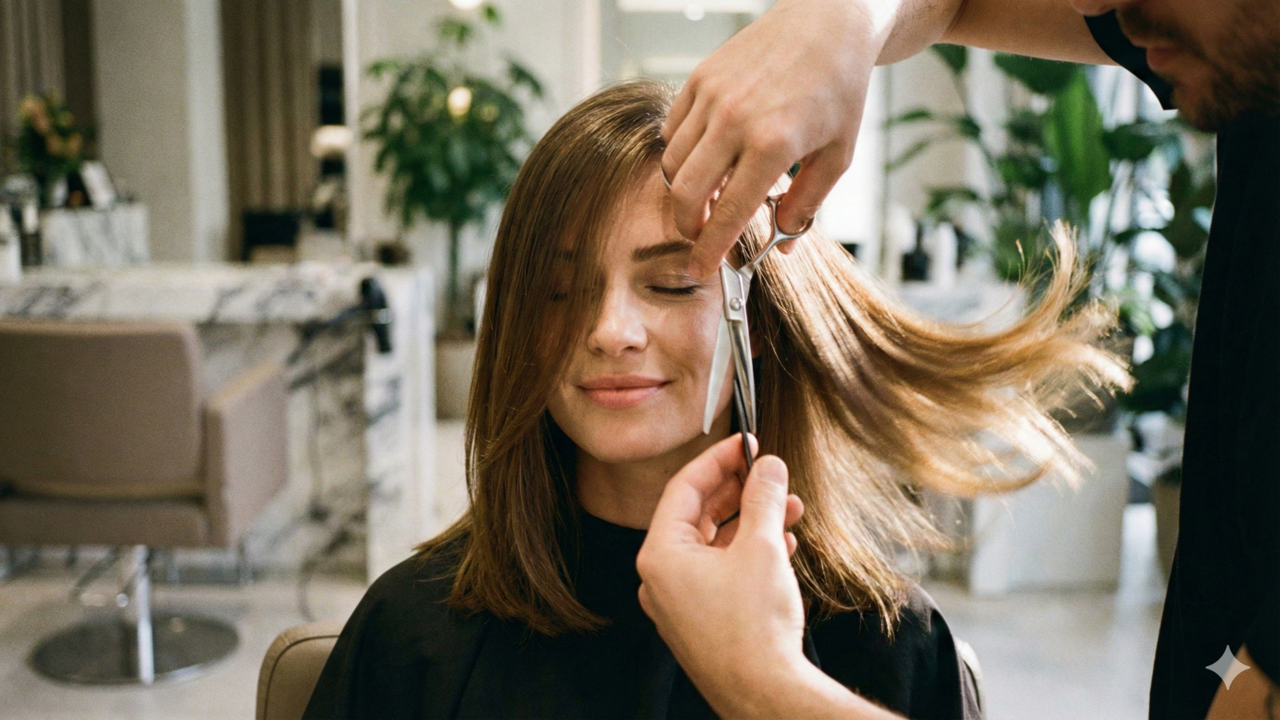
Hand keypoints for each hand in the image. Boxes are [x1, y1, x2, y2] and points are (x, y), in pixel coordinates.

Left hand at [636, 435, 806, 714]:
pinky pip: (719, 572)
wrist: (764, 694)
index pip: (683, 488)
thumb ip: (763, 498)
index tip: (746, 443)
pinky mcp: (700, 620)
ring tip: (789, 507)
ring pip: (714, 544)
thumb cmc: (754, 626)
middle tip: (770, 473)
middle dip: (740, 492)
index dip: (718, 459)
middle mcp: (661, 577)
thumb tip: (768, 465)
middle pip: (698, 515)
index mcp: (660, 554)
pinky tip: (781, 543)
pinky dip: (748, 553)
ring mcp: (678, 602)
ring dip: (751, 521)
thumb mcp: (762, 547)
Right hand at [662, 0, 896, 276]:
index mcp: (773, 144)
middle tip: (701, 234)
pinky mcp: (699, 79)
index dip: (710, 250)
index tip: (700, 270)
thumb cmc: (838, 88)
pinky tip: (707, 157)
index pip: (728, 213)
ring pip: (673, 165)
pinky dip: (681, 154)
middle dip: (688, 225)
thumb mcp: (839, 155)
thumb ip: (807, 204)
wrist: (827, 23)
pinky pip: (672, 131)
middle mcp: (735, 119)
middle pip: (685, 194)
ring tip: (712, 194)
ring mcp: (712, 96)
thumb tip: (783, 245)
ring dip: (685, 191)